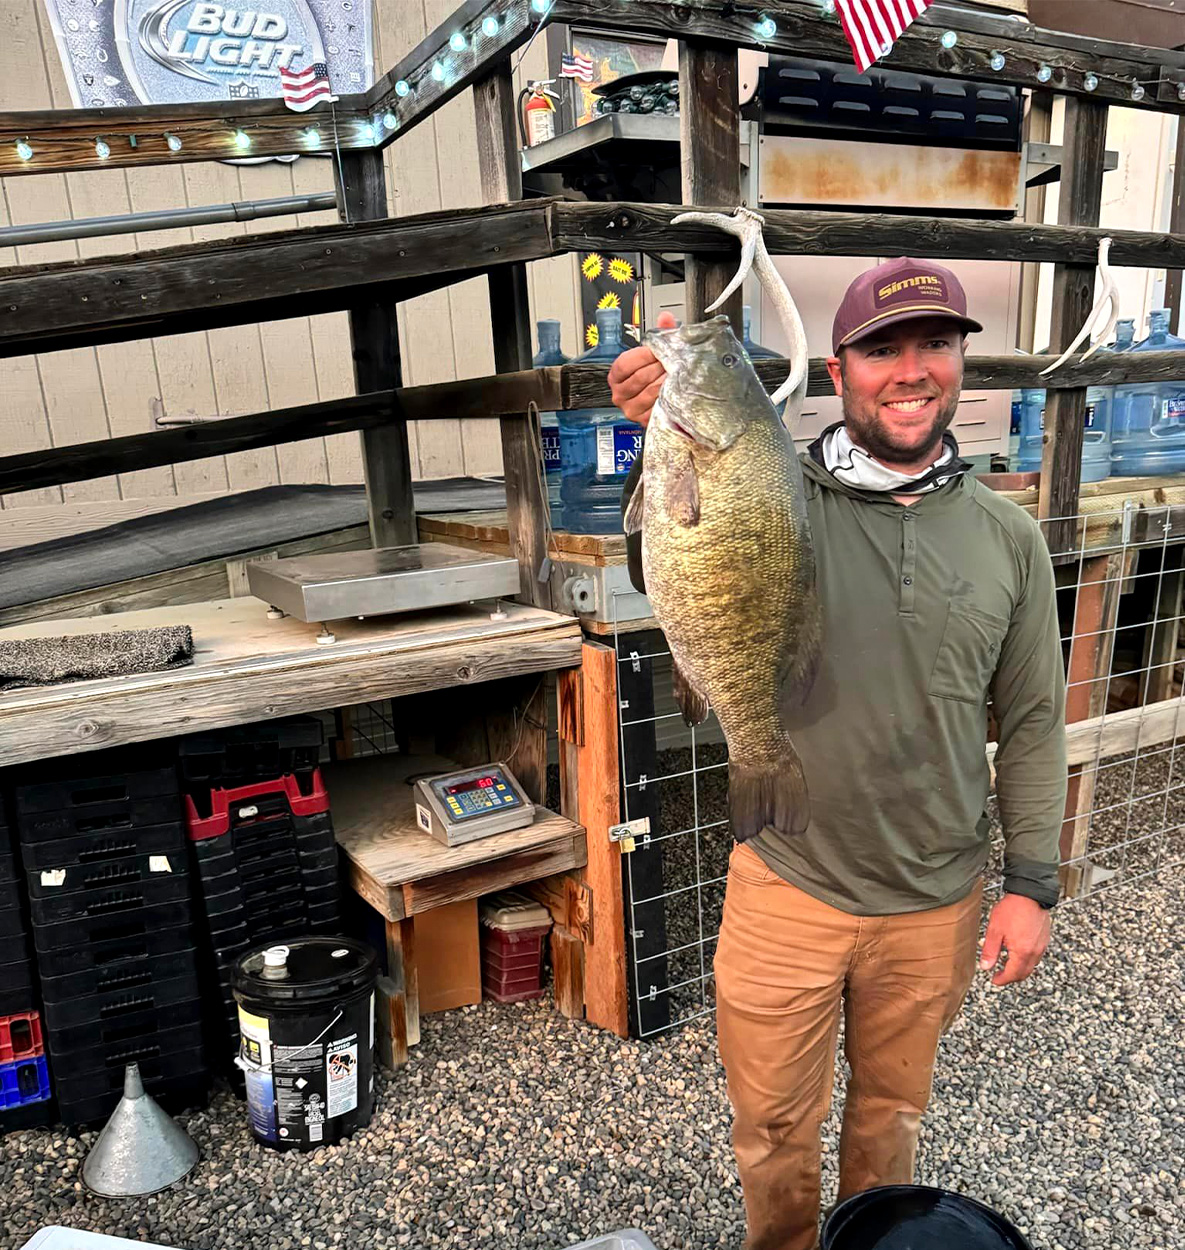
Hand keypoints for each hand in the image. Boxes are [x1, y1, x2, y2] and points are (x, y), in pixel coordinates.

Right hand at [607, 310, 676, 426]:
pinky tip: (675, 389)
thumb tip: (666, 318)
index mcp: (616, 375)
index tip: (659, 350)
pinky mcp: (644, 420)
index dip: (644, 355)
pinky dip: (668, 396)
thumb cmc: (653, 375)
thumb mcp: (653, 355)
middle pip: (639, 377)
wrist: (660, 401)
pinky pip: (657, 406)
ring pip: (650, 391)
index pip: (625, 363)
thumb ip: (659, 335)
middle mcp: (619, 394)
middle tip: (673, 361)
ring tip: (677, 373)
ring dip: (666, 381)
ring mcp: (630, 409)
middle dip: (659, 367)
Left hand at [979, 893, 1051, 986]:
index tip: (994, 980)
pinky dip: (1026, 960)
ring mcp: (1041, 946)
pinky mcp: (1044, 939)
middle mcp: (1035, 952)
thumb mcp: (995, 930)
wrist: (1030, 894)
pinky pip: (1036, 956)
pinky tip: (1017, 952)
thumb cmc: (1012, 910)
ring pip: (1031, 965)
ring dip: (1019, 969)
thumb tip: (985, 967)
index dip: (1002, 980)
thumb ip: (990, 951)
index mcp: (1022, 952)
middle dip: (1011, 977)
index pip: (1013, 974)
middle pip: (1024, 973)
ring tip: (1006, 964)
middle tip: (999, 975)